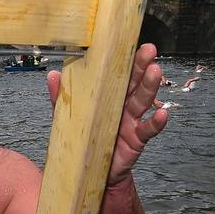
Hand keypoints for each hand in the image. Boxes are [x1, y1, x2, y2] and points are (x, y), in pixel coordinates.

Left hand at [47, 42, 168, 185]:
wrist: (88, 171)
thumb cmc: (83, 139)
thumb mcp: (68, 117)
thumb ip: (62, 98)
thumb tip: (52, 75)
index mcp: (108, 96)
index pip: (118, 73)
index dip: (125, 59)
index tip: (130, 43)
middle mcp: (122, 105)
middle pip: (134, 82)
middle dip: (142, 66)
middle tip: (149, 51)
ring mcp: (131, 121)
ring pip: (143, 100)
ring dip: (150, 86)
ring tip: (155, 72)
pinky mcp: (136, 139)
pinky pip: (148, 129)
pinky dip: (156, 122)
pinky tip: (162, 114)